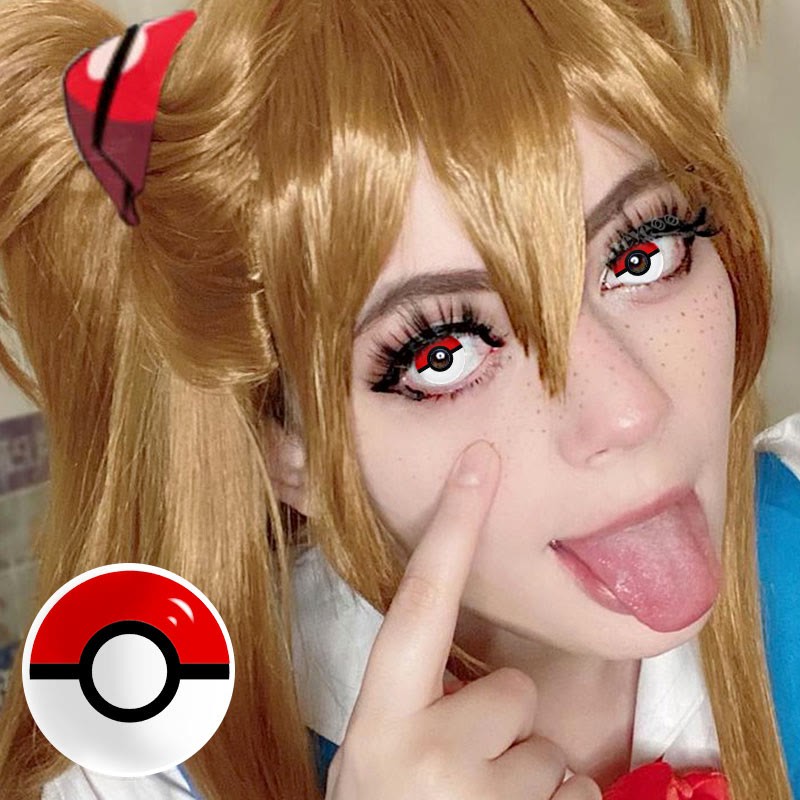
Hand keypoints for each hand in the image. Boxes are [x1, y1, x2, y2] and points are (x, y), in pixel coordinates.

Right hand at [324, 439, 600, 799]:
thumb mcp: (377, 752)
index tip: (482, 463)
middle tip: (461, 774)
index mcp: (378, 720)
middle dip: (503, 727)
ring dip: (525, 780)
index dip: (451, 528)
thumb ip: (413, 698)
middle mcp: (424, 755)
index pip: (419, 603)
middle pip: (514, 694)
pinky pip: (575, 796)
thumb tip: (471, 671)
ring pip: (548, 753)